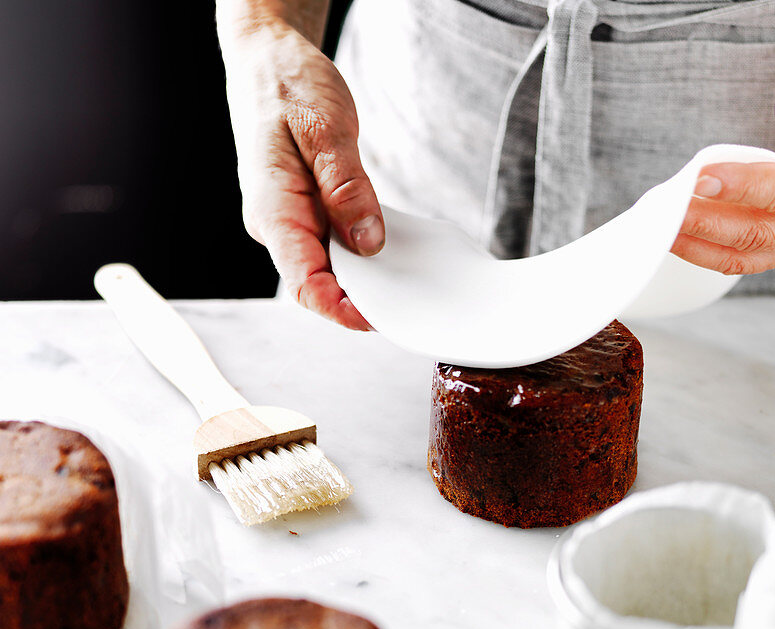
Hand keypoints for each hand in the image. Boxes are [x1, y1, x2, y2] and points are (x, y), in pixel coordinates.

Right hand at [219, 18, 383, 329]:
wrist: (265, 60)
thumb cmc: (285, 85)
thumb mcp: (324, 128)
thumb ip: (347, 187)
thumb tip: (368, 242)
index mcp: (272, 210)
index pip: (302, 283)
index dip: (339, 310)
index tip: (377, 318)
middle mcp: (276, 225)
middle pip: (316, 285)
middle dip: (357, 300)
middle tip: (405, 301)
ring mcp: (289, 221)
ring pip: (325, 268)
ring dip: (361, 279)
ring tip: (402, 278)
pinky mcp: (303, 213)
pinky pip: (330, 245)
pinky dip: (358, 253)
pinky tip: (386, 250)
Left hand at [672, 83, 774, 275]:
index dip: (744, 186)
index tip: (702, 177)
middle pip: (759, 234)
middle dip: (707, 224)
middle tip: (667, 210)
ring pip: (749, 257)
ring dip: (701, 246)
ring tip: (663, 229)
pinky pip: (747, 259)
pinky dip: (711, 250)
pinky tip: (682, 236)